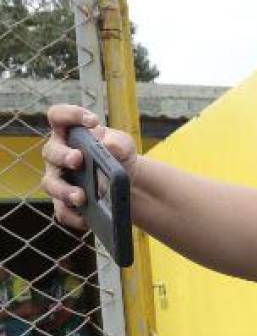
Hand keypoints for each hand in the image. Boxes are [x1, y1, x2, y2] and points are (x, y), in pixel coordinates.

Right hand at [41, 104, 137, 231]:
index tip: (93, 121)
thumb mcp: (125, 146)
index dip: (70, 115)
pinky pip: (62, 211)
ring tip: (81, 197)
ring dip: (64, 190)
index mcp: (69, 133)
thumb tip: (107, 144)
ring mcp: (58, 179)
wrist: (127, 183)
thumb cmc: (119, 156)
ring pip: (50, 184)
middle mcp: (58, 154)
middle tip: (78, 159)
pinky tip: (86, 220)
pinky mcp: (64, 202)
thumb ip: (118, 142)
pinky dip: (73, 216)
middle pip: (51, 152)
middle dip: (63, 156)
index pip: (59, 116)